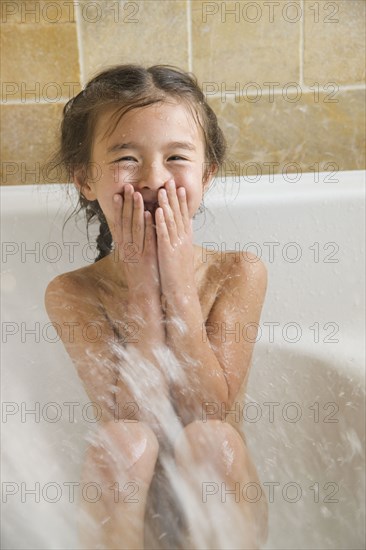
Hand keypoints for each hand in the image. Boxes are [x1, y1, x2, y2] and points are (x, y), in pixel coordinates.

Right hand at [111, 184, 160, 296]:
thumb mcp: (131, 260)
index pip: (118, 225)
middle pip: (125, 223)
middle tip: (127, 187)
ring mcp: (137, 253)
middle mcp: (127, 249)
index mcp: (123, 249)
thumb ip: (129, 245)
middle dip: (126, 204)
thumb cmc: (140, 278)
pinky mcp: (148, 258)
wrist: (143, 297)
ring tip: (137, 194)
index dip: (118, 209)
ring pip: (136, 228)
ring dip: (136, 210)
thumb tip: (127, 232)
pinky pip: (148, 239)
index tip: (117, 194)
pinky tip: (151, 214)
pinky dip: (149, 226)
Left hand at [155, 179, 195, 299]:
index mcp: (186, 238)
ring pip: (171, 221)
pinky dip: (160, 222)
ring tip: (163, 191)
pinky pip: (164, 234)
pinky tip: (157, 211)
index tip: (179, 187)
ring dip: (167, 205)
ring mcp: (176, 244)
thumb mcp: (184, 252)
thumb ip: (184, 237)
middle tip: (171, 181)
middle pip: (178, 214)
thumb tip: (188, 224)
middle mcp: (183, 239)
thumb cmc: (180, 273)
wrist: (182, 290)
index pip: (184, 215)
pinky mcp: (168, 251)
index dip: (182, 201)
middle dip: (174, 197)